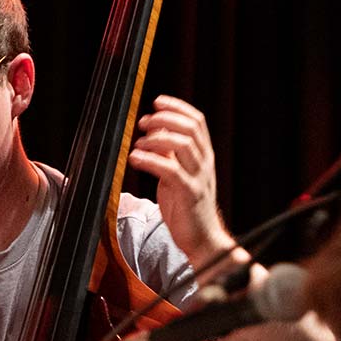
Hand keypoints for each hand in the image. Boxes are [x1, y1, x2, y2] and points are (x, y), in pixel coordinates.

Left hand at [128, 95, 233, 265]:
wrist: (202, 239)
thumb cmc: (186, 207)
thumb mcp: (177, 176)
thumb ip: (169, 155)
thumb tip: (154, 134)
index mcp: (204, 156)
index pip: (197, 121)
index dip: (177, 107)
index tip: (157, 101)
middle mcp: (205, 163)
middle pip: (190, 128)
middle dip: (165, 118)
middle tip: (143, 122)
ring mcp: (199, 178)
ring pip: (183, 145)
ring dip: (156, 138)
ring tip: (138, 143)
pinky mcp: (189, 194)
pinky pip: (170, 170)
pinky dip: (150, 160)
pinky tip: (135, 158)